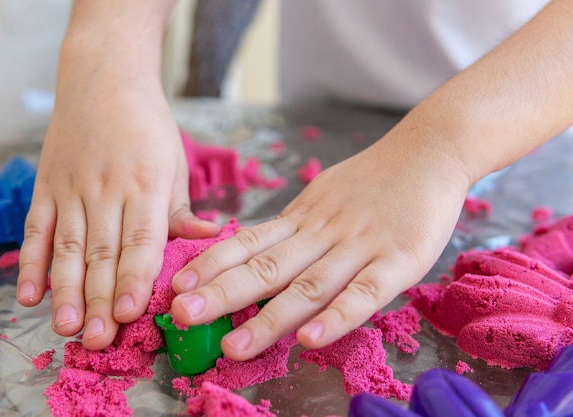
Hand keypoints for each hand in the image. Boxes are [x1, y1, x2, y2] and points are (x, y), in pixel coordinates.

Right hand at [16, 72, 218, 349]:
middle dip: (100, 299)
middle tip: (98, 340)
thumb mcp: (175, 162)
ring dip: (65, 291)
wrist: (104, 77)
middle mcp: (107, 189)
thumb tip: (209, 240)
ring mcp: (73, 188)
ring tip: (66, 327)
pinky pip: (37, 229)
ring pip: (67, 247)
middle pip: (102, 253)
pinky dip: (30, 263)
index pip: (141, 241)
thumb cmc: (147, 124)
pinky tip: (30, 294)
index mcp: (147, 185)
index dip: (136, 279)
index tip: (131, 315)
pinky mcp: (47, 185)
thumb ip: (183, 209)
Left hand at [170, 128, 470, 360]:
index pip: (248, 243)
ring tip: (234, 344)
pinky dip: (336, 318)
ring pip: (308, 286)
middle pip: (266, 267)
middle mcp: (322, 234)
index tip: (175, 284)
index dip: (211, 265)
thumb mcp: (323, 197)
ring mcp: (360, 248)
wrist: (429, 151)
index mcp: (302, 219)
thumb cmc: (374, 180)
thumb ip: (294, 228)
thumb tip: (255, 252)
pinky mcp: (398, 261)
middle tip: (182, 315)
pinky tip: (309, 340)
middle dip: (221, 294)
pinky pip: (363, 293)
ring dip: (268, 317)